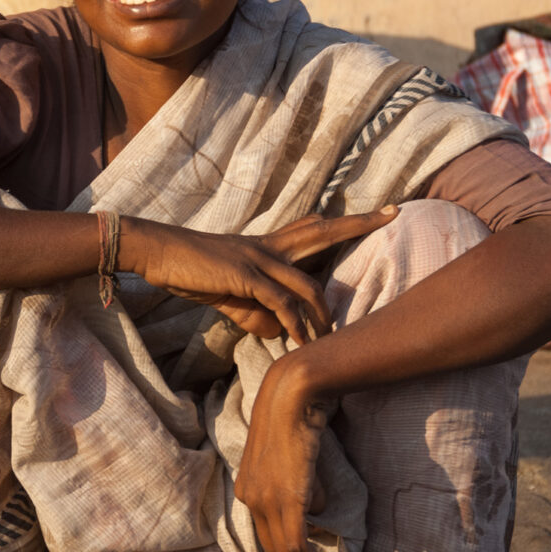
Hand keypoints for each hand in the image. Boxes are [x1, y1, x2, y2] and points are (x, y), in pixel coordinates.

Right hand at [123, 207, 397, 346]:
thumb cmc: (189, 270)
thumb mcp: (228, 294)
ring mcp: (258, 259)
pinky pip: (280, 303)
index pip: (314, 227)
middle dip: (360, 222)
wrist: (157, 252)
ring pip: (307, 283)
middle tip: (394, 212)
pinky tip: (301, 341)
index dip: (345, 219)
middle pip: (324, 231)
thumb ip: (255, 311)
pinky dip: (295, 324)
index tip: (378, 210)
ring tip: (332, 336)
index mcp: (267, 245)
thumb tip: (277, 333)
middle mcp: (269, 246)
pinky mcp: (244, 276)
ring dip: (324, 313)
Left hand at [234, 357, 336, 551]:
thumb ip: (303, 489)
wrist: (291, 398)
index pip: (265, 535)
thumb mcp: (295, 462)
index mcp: (249, 490)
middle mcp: (251, 499)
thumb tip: (316, 513)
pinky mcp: (285, 498)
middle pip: (271, 550)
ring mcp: (265, 500)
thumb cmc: (296, 421)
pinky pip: (295, 543)